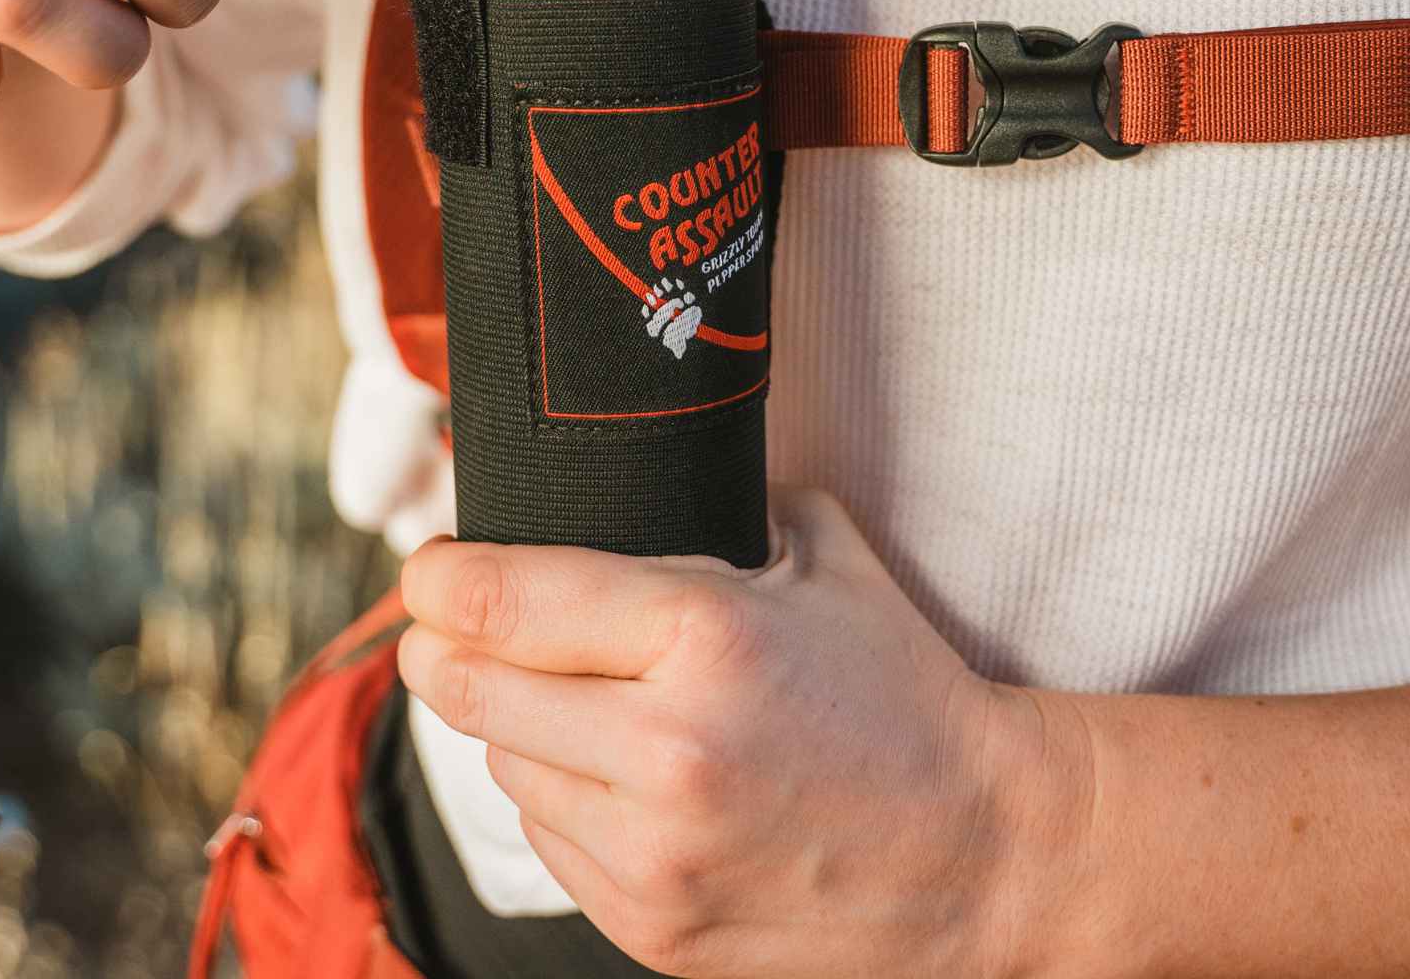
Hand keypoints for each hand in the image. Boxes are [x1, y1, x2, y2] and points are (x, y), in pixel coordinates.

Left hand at [399, 486, 1079, 978]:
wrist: (984, 850)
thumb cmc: (897, 686)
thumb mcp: (817, 555)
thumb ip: (706, 510)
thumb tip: (603, 481)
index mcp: (703, 635)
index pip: (502, 597)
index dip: (437, 576)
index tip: (425, 567)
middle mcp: (666, 750)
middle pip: (468, 688)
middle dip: (441, 645)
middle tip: (443, 622)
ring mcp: (654, 855)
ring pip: (501, 765)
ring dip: (510, 724)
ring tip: (569, 697)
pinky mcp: (652, 928)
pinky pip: (547, 840)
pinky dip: (557, 796)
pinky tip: (611, 770)